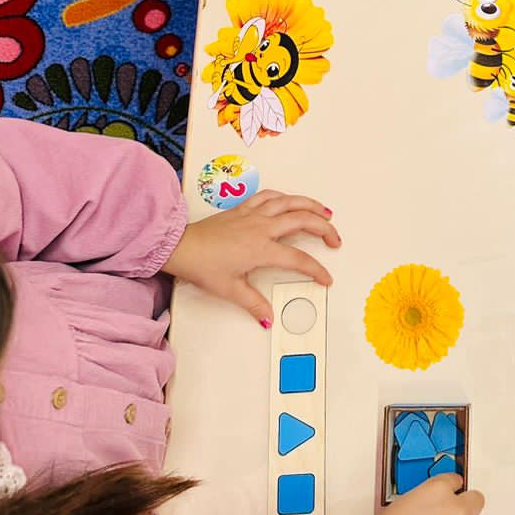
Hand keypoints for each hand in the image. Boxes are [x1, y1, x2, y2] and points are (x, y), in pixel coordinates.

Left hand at [163, 190, 340, 322]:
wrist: (180, 246)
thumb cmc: (201, 264)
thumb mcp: (230, 289)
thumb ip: (254, 304)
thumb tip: (267, 318)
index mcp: (261, 249)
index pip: (298, 259)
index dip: (317, 270)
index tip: (325, 278)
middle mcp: (261, 227)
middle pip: (303, 221)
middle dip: (325, 229)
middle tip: (335, 239)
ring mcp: (253, 215)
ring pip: (289, 202)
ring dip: (310, 205)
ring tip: (324, 211)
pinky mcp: (242, 209)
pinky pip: (269, 196)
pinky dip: (284, 197)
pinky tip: (289, 200)